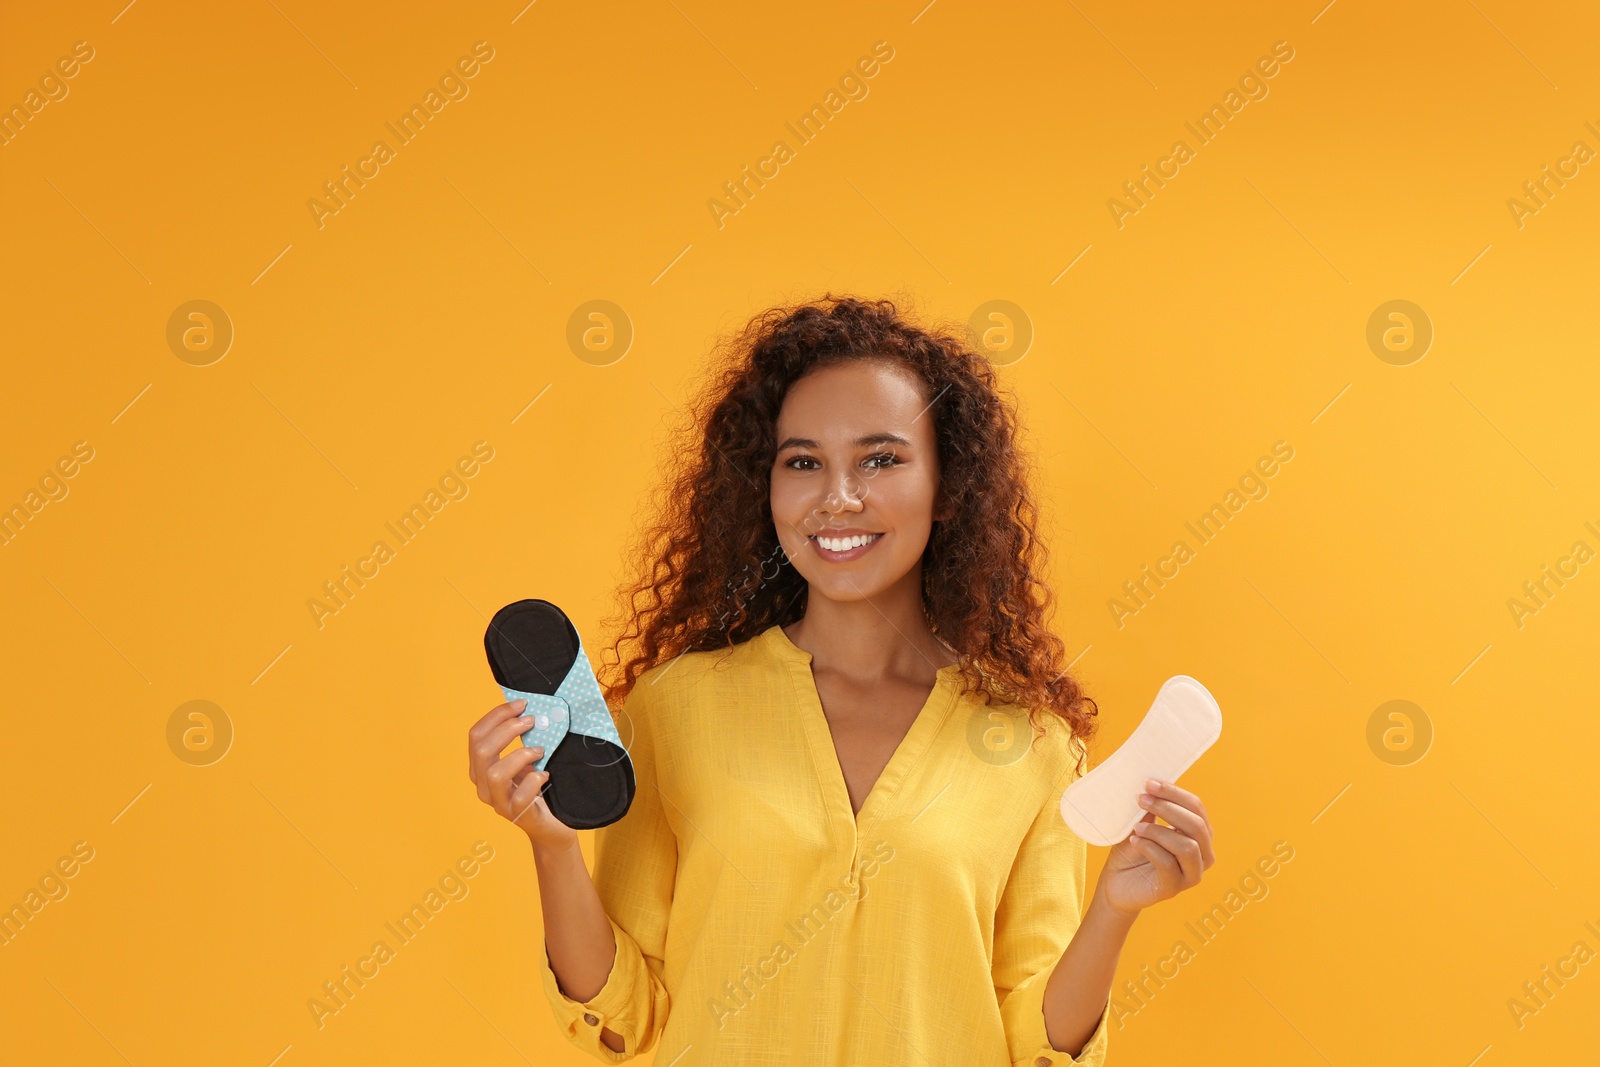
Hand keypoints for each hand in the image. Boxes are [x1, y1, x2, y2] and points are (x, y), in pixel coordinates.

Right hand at [467, 699, 578, 850]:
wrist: (550, 823)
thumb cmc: (536, 786)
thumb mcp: (525, 760)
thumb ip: (521, 740)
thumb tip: (530, 711)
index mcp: (481, 768)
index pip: (476, 735)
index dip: (497, 715)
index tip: (520, 703)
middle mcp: (483, 786)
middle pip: (482, 750)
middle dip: (507, 729)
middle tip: (531, 721)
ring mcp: (498, 803)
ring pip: (495, 773)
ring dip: (520, 755)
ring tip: (539, 751)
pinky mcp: (517, 815)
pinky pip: (519, 797)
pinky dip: (533, 781)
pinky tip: (545, 774)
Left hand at [1094, 779, 1214, 916]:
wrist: (1116, 883)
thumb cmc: (1132, 851)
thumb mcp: (1142, 824)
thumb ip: (1152, 809)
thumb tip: (1152, 785)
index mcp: (1199, 835)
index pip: (1197, 808)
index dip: (1175, 793)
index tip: (1150, 783)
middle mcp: (1202, 855)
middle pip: (1197, 826)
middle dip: (1168, 809)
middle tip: (1141, 799)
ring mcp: (1191, 874)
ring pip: (1187, 847)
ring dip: (1159, 832)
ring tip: (1137, 828)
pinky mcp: (1174, 888)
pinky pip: (1169, 864)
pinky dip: (1150, 848)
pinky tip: (1134, 842)